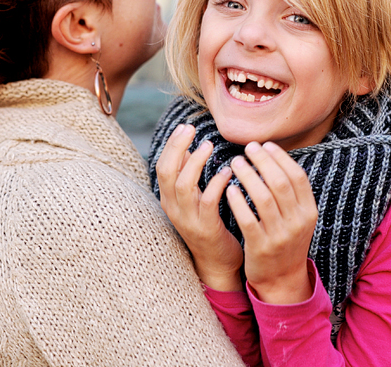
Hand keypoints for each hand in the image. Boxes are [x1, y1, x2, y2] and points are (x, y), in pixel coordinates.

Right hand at [156, 124, 243, 290]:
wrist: (217, 263)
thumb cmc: (209, 226)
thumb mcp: (194, 200)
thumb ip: (189, 177)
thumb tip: (189, 146)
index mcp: (169, 200)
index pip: (162, 167)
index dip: (172, 146)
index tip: (184, 127)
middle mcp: (174, 209)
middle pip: (167, 172)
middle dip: (177, 148)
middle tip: (191, 129)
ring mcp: (188, 220)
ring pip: (184, 186)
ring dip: (196, 163)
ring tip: (209, 145)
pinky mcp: (206, 229)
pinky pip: (208, 202)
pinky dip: (216, 184)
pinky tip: (228, 171)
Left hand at [227, 141, 317, 304]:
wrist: (282, 279)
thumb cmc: (286, 240)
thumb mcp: (298, 217)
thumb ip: (290, 192)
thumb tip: (273, 156)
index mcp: (308, 211)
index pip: (297, 177)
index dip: (281, 158)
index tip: (265, 144)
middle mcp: (297, 222)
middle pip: (280, 184)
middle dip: (263, 162)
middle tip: (248, 148)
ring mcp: (279, 236)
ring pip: (263, 198)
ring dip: (248, 176)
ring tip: (235, 163)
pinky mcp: (260, 247)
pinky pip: (248, 219)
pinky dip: (238, 202)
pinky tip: (229, 188)